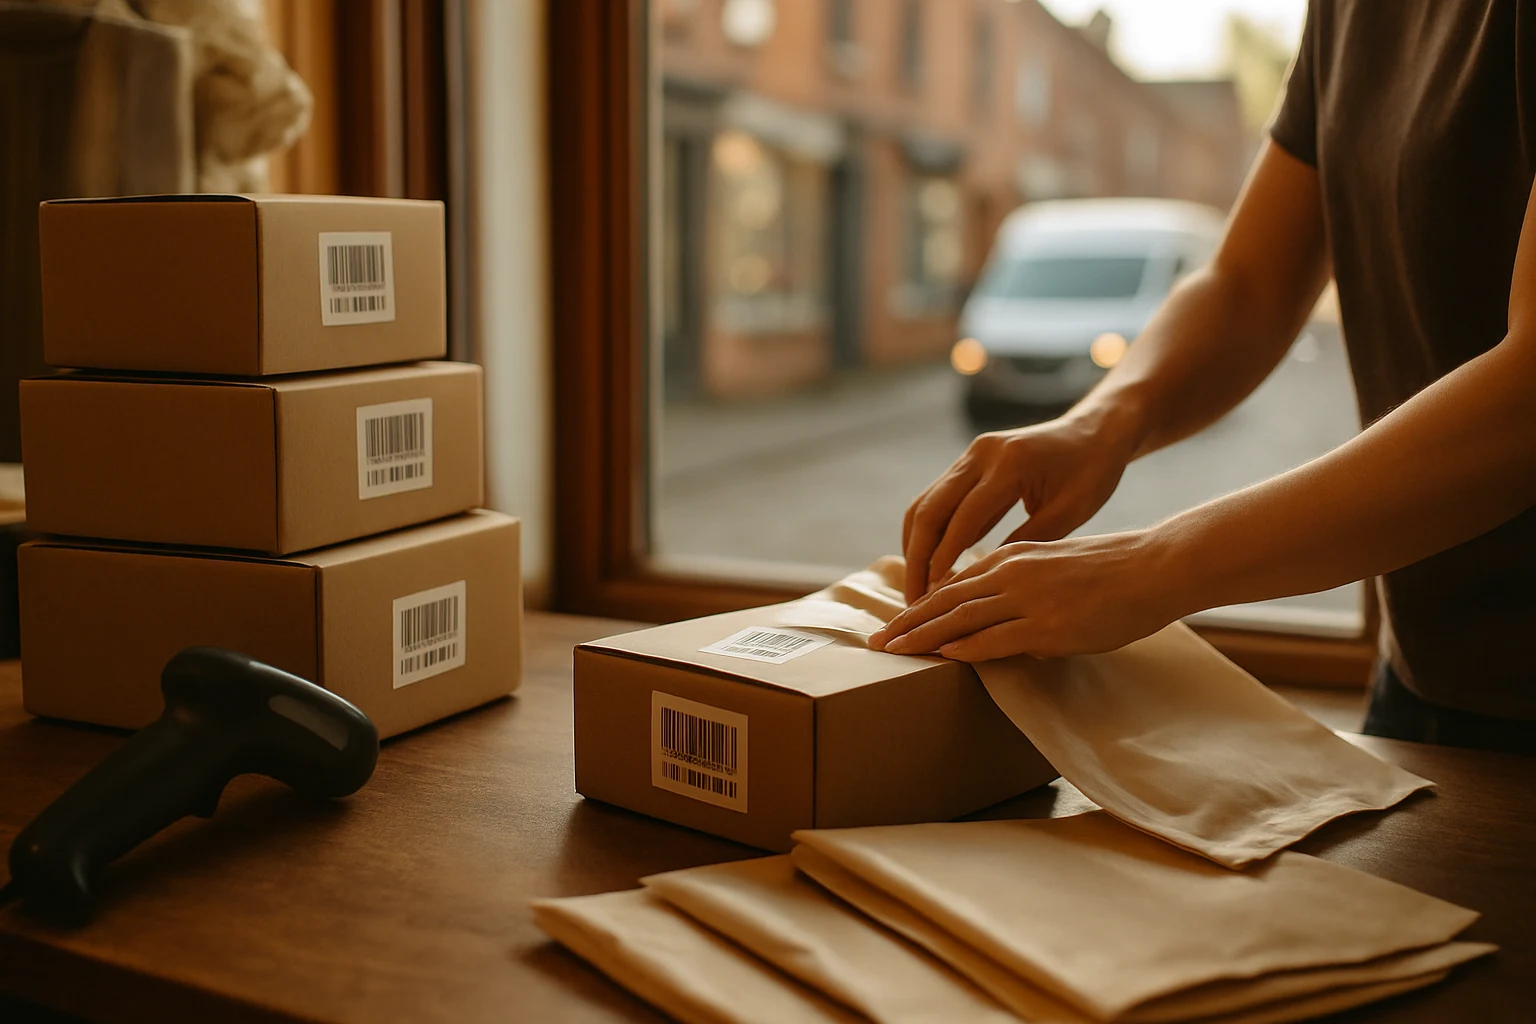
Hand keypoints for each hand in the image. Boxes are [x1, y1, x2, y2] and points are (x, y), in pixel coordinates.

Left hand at [869, 530, 1181, 660]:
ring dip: (922, 637)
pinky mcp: (1047, 624)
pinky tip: (941, 656)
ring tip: (893, 653)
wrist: (1153, 568)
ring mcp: (1027, 598)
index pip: (952, 584)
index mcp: (1011, 557)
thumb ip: (1024, 589)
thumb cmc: (1112, 573)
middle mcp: (1010, 573)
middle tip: (876, 644)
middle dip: (907, 623)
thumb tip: (1005, 630)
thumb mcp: (1055, 569)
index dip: (919, 605)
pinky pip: (995, 638)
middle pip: (945, 600)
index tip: (895, 623)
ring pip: (960, 618)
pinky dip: (964, 648)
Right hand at [900, 413, 1138, 603]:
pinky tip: (930, 563)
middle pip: (929, 508)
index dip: (943, 557)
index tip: (932, 594)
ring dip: (915, 545)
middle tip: (915, 599)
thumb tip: (983, 580)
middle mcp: (981, 453)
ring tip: (917, 587)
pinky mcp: (969, 462)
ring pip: (925, 503)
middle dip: (917, 556)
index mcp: (1010, 464)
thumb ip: (1025, 540)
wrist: (1095, 430)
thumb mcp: (1068, 512)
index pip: (963, 517)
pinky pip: (937, 499)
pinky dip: (929, 532)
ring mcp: (971, 454)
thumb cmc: (1093, 472)